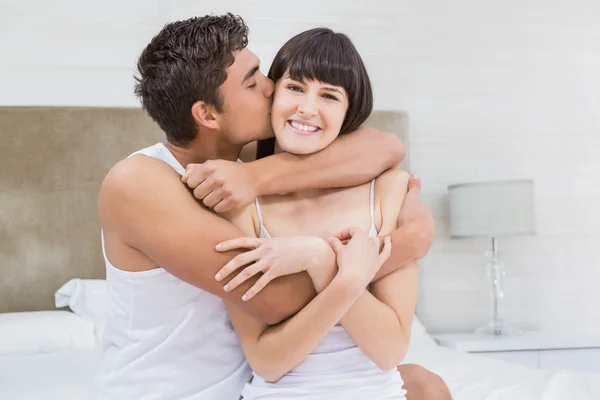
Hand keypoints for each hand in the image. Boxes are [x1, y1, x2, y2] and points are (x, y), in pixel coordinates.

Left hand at [181, 160, 257, 212]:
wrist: (253, 177)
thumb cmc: (229, 171)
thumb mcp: (213, 164)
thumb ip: (195, 169)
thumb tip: (183, 178)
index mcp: (210, 167)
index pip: (190, 182)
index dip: (196, 184)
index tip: (204, 183)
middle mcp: (217, 177)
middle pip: (197, 194)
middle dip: (204, 194)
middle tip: (212, 190)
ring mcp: (226, 189)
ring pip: (207, 203)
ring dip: (212, 201)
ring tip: (219, 195)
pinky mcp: (233, 200)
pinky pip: (218, 209)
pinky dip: (220, 206)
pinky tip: (226, 200)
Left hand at [214, 236, 333, 300]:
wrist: (309, 250)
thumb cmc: (294, 246)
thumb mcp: (277, 241)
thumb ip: (265, 244)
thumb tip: (257, 247)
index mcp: (263, 242)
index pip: (241, 241)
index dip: (228, 244)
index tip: (216, 248)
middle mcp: (264, 251)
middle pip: (239, 259)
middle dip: (226, 268)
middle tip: (215, 276)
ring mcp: (269, 261)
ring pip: (247, 272)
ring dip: (234, 281)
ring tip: (226, 288)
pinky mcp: (276, 271)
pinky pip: (260, 283)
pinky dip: (251, 291)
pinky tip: (244, 297)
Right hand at [329, 228, 390, 288]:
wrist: (353, 279)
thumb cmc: (346, 263)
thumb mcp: (338, 250)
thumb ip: (335, 242)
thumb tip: (331, 238)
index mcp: (360, 236)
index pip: (351, 230)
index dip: (341, 233)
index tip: (334, 238)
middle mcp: (370, 241)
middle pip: (361, 236)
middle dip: (350, 239)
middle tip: (340, 245)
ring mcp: (376, 251)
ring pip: (374, 241)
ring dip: (367, 240)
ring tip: (359, 243)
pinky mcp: (379, 261)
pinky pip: (385, 251)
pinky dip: (388, 245)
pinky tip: (388, 239)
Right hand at [397, 173, 434, 258]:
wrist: (411, 240)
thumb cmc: (411, 218)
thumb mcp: (411, 199)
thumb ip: (414, 187)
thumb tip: (416, 173)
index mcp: (429, 215)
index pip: (422, 211)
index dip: (414, 211)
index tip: (406, 212)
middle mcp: (431, 227)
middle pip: (423, 223)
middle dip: (415, 223)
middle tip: (402, 223)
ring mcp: (428, 239)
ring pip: (421, 235)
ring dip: (414, 235)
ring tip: (402, 235)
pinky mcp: (422, 250)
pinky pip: (416, 246)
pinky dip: (412, 245)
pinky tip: (404, 245)